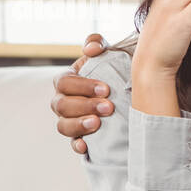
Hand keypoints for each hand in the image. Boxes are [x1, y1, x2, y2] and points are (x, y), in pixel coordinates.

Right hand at [53, 33, 112, 154]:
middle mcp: (63, 101)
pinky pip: (73, 143)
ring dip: (78, 125)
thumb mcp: (109, 53)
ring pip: (63, 125)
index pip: (64, 82)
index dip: (82, 86)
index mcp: (68, 80)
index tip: (106, 89)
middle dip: (84, 106)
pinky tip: (86, 146)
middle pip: (62, 105)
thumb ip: (97, 44)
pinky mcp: (80, 136)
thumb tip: (91, 50)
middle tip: (108, 107)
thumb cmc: (115, 70)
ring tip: (97, 123)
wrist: (128, 91)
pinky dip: (77, 145)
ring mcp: (70, 120)